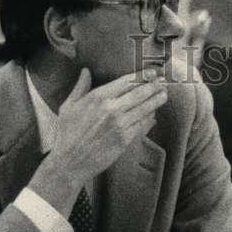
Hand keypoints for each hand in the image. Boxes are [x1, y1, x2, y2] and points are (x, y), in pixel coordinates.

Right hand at [34, 68, 167, 204]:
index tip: (151, 72)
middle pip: (139, 93)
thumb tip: (86, 71)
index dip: (141, 76)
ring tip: (165, 94)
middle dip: (154, 86)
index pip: (125, 82)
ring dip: (156, 100)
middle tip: (164, 81)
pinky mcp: (125, 139)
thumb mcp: (68, 106)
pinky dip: (149, 118)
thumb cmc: (67, 134)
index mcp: (98, 97)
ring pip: (144, 108)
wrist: (71, 161)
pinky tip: (154, 113)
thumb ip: (80, 87)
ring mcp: (120, 124)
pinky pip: (141, 125)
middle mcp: (111, 108)